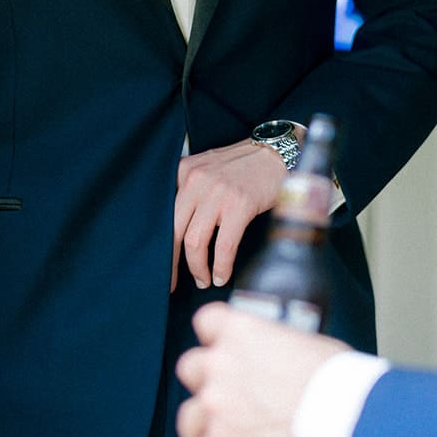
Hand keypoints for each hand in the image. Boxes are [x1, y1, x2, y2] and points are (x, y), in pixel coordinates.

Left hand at [172, 139, 288, 291]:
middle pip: (174, 232)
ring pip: (195, 242)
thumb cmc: (242, 165)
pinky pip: (223, 246)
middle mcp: (195, 181)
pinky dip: (221, 266)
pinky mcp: (239, 205)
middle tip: (174, 283)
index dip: (161, 244)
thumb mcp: (206, 168)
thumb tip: (177, 230)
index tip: (162, 264)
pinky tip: (221, 276)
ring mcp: (217, 193)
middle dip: (171, 264)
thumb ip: (190, 190)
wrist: (275, 153)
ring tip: (203, 280)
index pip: (165, 214)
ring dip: (198, 269)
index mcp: (184, 171)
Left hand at [176, 302, 348, 436]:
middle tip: (226, 390)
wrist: (341, 410)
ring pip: (188, 414)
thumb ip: (278, 347)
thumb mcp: (304, 342)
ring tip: (215, 432)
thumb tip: (284, 357)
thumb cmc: (333, 375)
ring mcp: (217, 402)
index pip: (206, 321)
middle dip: (205, 380)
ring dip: (200, 423)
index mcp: (241, 330)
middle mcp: (221, 362)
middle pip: (190, 367)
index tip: (222, 345)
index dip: (213, 336)